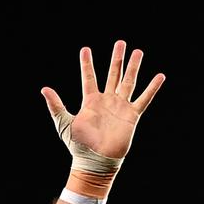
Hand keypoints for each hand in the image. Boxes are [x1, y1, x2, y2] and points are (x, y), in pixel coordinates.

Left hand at [41, 40, 164, 158]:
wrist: (95, 160)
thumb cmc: (79, 145)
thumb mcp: (64, 123)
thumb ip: (56, 105)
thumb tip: (44, 89)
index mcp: (90, 101)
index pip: (89, 77)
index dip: (87, 63)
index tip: (85, 49)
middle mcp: (106, 101)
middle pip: (112, 74)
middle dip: (116, 59)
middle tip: (120, 42)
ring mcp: (120, 107)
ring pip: (128, 82)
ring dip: (133, 67)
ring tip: (138, 51)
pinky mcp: (131, 115)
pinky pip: (144, 99)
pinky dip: (152, 88)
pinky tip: (159, 76)